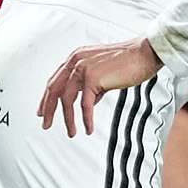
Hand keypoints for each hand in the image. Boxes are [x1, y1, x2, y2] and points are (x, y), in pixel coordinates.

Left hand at [36, 38, 161, 133]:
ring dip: (68, 119)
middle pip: (54, 89)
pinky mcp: (93, 78)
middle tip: (46, 124)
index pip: (55, 80)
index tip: (43, 111)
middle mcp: (76, 61)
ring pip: (67, 99)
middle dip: (48, 109)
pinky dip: (86, 119)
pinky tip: (88, 129)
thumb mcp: (104, 72)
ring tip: (71, 133)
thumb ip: (93, 85)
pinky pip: (85, 104)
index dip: (47, 97)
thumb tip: (88, 102)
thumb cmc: (128, 62)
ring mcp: (83, 68)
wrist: (144, 54)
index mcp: (76, 57)